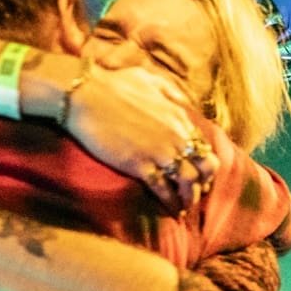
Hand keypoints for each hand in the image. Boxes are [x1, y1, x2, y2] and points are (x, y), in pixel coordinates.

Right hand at [65, 61, 212, 211]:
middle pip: (204, 166)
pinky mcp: (139, 165)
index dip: (203, 161)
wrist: (86, 95)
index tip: (200, 172)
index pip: (203, 144)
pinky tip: (173, 211)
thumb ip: (169, 90)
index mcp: (178, 116)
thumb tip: (182, 101)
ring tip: (187, 206)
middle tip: (198, 191)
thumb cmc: (113, 84)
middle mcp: (175, 136)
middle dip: (204, 181)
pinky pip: (163, 190)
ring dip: (190, 196)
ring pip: (188, 181)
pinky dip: (172, 203)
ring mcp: (159, 152)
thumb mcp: (149, 79)